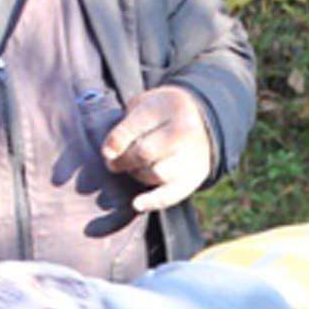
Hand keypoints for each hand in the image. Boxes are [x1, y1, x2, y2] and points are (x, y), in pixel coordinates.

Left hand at [100, 85, 212, 211]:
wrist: (201, 121)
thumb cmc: (160, 114)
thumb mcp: (144, 104)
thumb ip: (125, 126)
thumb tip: (110, 154)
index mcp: (169, 106)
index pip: (136, 127)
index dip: (116, 142)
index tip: (106, 152)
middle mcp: (185, 129)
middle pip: (145, 153)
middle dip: (124, 161)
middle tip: (114, 163)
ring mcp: (193, 154)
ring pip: (156, 174)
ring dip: (137, 174)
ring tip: (135, 167)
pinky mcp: (196, 176)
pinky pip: (173, 194)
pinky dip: (153, 201)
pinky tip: (137, 204)